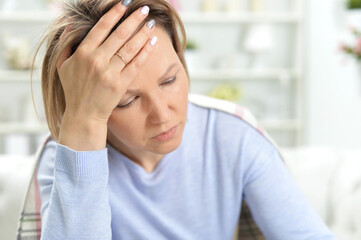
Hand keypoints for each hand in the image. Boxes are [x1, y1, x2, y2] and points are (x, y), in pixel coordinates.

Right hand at [57, 2, 156, 149]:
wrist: (84, 114)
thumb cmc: (74, 89)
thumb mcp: (63, 65)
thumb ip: (66, 43)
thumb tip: (71, 21)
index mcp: (83, 53)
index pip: (101, 28)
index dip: (114, 14)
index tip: (124, 4)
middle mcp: (97, 60)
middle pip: (119, 34)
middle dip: (133, 19)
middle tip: (144, 9)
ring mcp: (110, 72)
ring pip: (130, 48)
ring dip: (142, 33)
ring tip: (151, 23)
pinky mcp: (121, 83)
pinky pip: (136, 64)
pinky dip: (145, 52)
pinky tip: (153, 42)